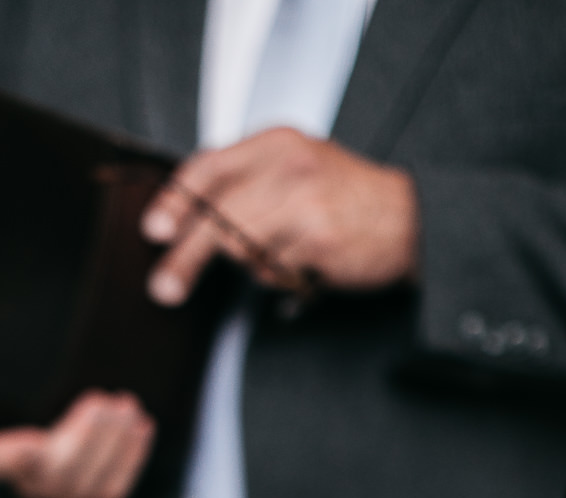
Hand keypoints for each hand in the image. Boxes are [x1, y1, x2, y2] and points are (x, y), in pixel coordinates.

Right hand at [0, 390, 155, 497]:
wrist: (46, 418)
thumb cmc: (19, 403)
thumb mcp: (0, 386)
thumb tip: (13, 369)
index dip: (8, 457)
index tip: (32, 444)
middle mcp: (19, 485)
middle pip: (54, 473)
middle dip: (85, 438)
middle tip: (104, 403)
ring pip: (88, 484)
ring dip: (114, 442)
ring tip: (126, 406)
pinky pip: (113, 489)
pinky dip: (132, 456)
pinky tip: (142, 426)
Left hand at [141, 128, 420, 305]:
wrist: (411, 220)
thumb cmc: (350, 202)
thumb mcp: (296, 171)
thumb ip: (249, 184)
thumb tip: (190, 218)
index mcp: (276, 143)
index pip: (208, 166)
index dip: (176, 200)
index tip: (154, 229)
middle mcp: (287, 164)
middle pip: (215, 212)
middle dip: (186, 255)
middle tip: (165, 286)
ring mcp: (302, 199)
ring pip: (243, 247)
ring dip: (257, 266)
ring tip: (290, 259)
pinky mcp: (316, 236)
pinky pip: (275, 270)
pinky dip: (283, 278)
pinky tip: (309, 267)